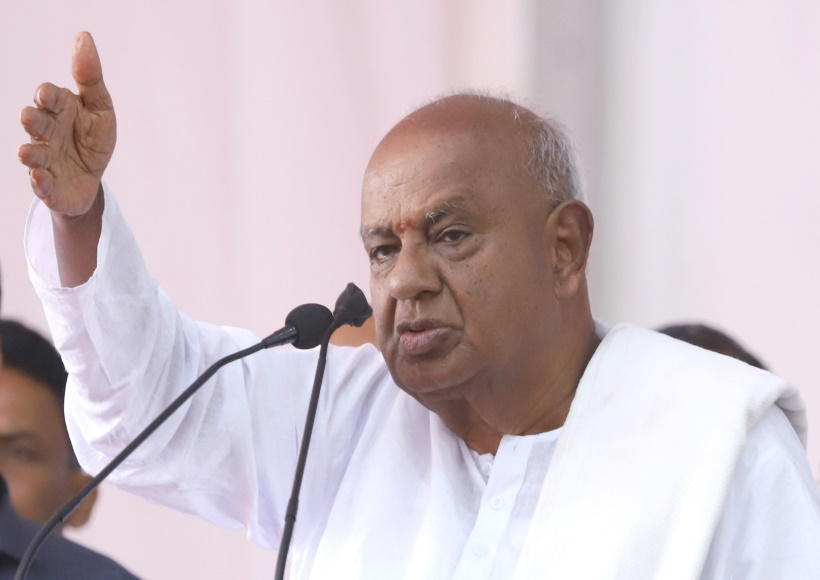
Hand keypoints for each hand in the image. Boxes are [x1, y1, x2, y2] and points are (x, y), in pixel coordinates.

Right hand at [18, 31, 115, 216]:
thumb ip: (90, 78)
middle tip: (30, 117)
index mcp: (58, 111)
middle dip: (32, 120)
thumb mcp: (100, 109)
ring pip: (33, 154)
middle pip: (36, 123)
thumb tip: (83, 37)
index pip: (49, 97)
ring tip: (27, 154)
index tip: (48, 95)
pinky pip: (42, 184)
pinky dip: (40, 181)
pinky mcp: (48, 185)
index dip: (48, 96)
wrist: (90, 180)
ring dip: (30, 153)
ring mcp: (45, 159)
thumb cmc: (92, 139)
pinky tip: (41, 177)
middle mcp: (46, 133)